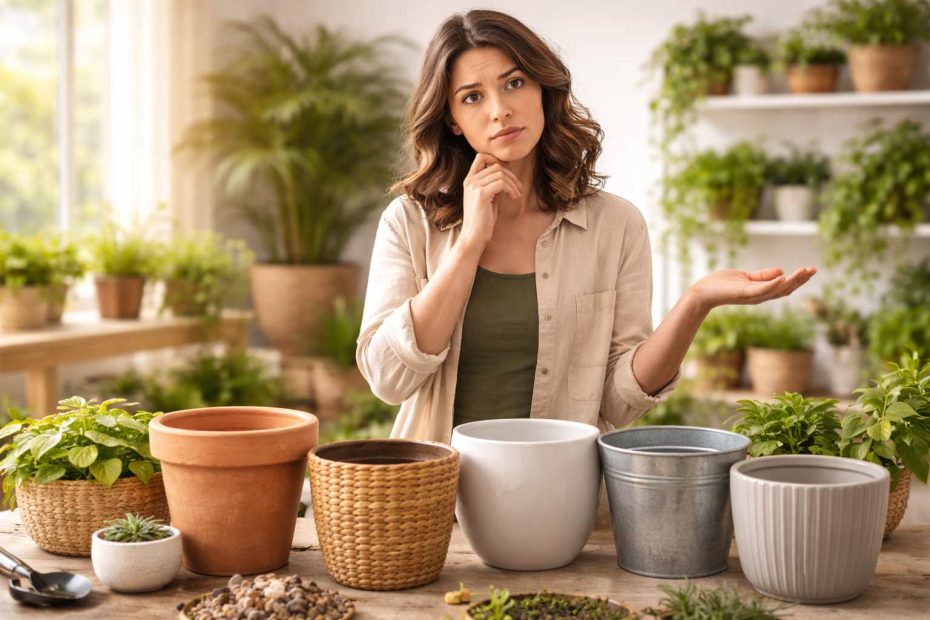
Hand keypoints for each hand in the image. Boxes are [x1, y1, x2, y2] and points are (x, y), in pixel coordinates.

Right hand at [459, 153, 522, 248]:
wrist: (474, 236)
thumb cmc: (483, 219)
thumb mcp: (489, 197)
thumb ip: (494, 184)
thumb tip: (507, 174)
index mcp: (469, 180)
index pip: (481, 156)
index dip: (496, 160)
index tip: (508, 172)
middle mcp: (470, 181)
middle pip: (495, 165)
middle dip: (511, 175)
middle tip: (518, 189)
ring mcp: (474, 186)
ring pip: (500, 173)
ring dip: (513, 183)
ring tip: (516, 195)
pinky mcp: (481, 194)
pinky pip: (501, 183)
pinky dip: (511, 189)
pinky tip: (513, 198)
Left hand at [688, 266, 816, 312]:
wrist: (702, 292)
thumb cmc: (721, 284)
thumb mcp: (745, 277)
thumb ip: (762, 276)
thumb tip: (781, 271)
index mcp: (761, 292)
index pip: (784, 287)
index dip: (798, 280)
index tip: (811, 270)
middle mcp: (759, 296)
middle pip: (785, 290)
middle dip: (800, 280)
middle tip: (813, 270)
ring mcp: (752, 296)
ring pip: (777, 290)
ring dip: (792, 281)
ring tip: (804, 271)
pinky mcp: (743, 293)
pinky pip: (761, 290)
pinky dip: (773, 284)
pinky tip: (783, 277)